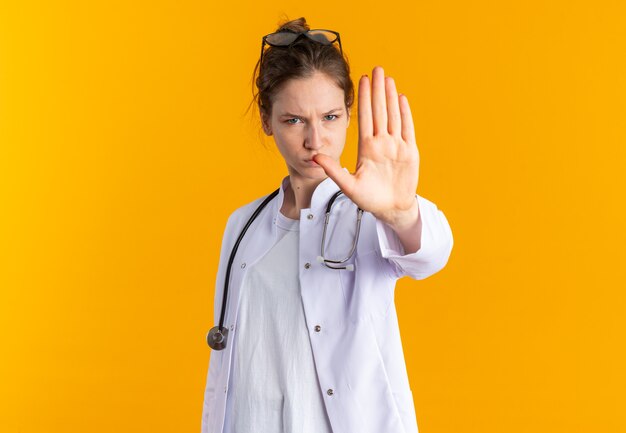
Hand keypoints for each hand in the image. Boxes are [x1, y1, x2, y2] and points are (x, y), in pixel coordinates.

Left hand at [312, 66, 419, 226]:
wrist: (391, 209)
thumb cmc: (369, 199)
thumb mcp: (348, 185)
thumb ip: (333, 171)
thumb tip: (315, 157)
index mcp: (366, 148)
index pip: (365, 118)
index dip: (363, 99)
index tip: (360, 80)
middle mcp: (381, 143)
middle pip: (379, 111)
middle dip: (377, 90)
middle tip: (376, 68)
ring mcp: (396, 146)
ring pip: (393, 115)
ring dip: (391, 97)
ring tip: (388, 78)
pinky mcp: (409, 152)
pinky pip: (407, 129)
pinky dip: (405, 114)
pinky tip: (401, 98)